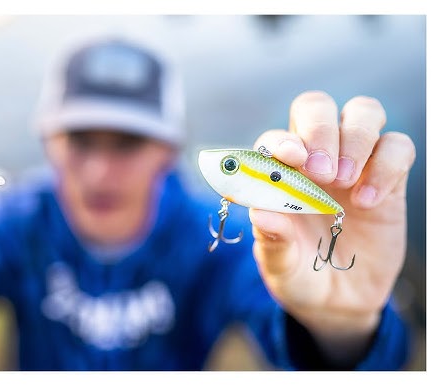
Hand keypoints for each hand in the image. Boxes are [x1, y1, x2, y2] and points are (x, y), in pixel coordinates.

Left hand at [249, 91, 415, 363]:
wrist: (338, 300)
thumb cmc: (298, 273)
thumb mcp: (280, 265)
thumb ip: (272, 241)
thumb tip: (261, 213)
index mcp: (278, 173)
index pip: (276, 137)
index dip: (282, 141)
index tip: (292, 159)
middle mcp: (313, 158)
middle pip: (316, 107)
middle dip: (320, 128)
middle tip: (322, 171)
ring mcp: (353, 162)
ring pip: (363, 112)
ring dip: (355, 139)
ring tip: (345, 182)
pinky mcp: (388, 176)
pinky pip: (397, 146)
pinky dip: (387, 165)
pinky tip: (368, 201)